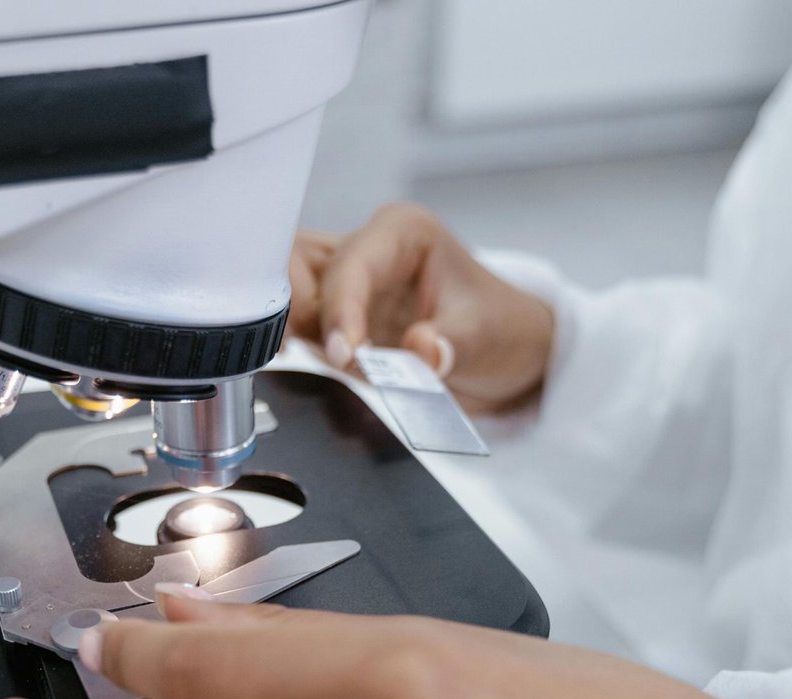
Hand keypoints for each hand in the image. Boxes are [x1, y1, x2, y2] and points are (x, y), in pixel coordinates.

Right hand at [287, 203, 556, 412]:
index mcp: (402, 233)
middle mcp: (365, 250)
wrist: (506, 356)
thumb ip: (451, 344)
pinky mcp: (335, 319)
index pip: (351, 262)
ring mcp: (344, 284)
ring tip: (313, 365)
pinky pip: (296, 326)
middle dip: (297, 309)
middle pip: (297, 263)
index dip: (340, 308)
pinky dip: (296, 349)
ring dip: (290, 330)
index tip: (344, 354)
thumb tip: (421, 352)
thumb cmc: (500, 328)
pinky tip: (309, 372)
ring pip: (285, 290)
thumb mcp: (486, 336)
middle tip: (305, 354)